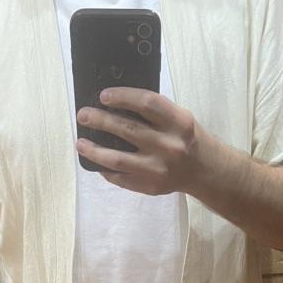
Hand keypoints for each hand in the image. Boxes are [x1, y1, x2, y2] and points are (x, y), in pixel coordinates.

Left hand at [76, 87, 200, 194]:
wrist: (203, 170)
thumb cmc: (185, 137)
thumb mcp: (178, 118)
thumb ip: (153, 111)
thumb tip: (113, 103)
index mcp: (178, 122)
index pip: (146, 103)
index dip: (122, 97)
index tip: (103, 96)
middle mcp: (169, 145)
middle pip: (127, 129)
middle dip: (100, 120)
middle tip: (83, 115)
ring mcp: (158, 169)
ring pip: (117, 159)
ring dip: (94, 150)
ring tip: (80, 143)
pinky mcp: (150, 186)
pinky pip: (120, 178)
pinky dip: (105, 169)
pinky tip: (95, 162)